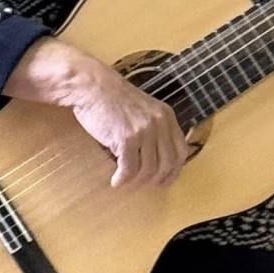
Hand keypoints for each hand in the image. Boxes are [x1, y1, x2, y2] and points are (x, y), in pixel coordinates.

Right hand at [4, 39, 189, 188]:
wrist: (92, 86)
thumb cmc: (112, 99)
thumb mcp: (144, 109)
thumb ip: (155, 128)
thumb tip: (158, 159)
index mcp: (166, 116)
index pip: (181, 151)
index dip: (174, 171)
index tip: (163, 180)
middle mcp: (159, 123)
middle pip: (167, 164)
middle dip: (155, 180)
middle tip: (142, 186)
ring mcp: (144, 131)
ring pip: (148, 170)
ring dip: (136, 182)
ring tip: (125, 182)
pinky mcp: (126, 138)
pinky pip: (129, 169)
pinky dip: (122, 180)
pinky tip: (116, 181)